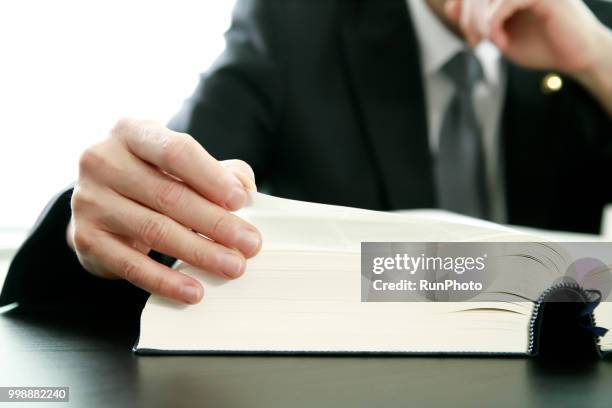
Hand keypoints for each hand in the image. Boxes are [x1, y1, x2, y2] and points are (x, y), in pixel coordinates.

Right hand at [67, 118, 261, 303]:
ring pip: (155, 231)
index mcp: (131, 133)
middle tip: (249, 244)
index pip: (176, 152)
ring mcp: (90, 201)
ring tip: (232, 266)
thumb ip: (220, 170)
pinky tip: (193, 290)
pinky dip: (166, 281)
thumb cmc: (153, 178)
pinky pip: (132, 266)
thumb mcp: (184, 164)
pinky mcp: (85, 238)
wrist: (102, 201)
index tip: (241, 200)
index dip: (211, 178)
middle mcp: (103, 161)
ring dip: (200, 252)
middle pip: (169, 196)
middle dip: (216, 223)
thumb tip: (244, 189)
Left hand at [445, 0, 606, 73]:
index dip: (461, 8)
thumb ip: (477, 20)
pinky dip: (494, 24)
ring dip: (479, 22)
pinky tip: (500, 41)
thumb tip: (451, 7)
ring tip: (488, 42)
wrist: (576, 58)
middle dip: (468, 19)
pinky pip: (504, 2)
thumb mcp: (499, 34)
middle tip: (475, 42)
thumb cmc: (541, 46)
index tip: (470, 34)